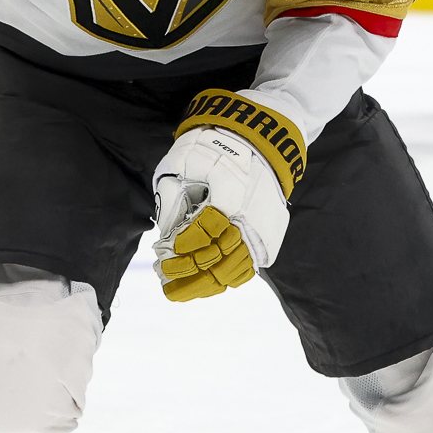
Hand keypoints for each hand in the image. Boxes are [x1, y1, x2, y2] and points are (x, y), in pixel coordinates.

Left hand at [151, 128, 290, 301]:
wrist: (258, 142)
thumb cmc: (214, 149)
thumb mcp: (185, 160)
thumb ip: (174, 195)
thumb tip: (167, 235)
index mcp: (233, 192)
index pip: (207, 229)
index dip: (186, 242)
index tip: (167, 250)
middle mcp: (251, 216)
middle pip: (219, 258)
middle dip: (188, 272)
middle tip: (164, 278)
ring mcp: (262, 231)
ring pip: (232, 270)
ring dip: (203, 284)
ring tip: (177, 290)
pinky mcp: (268, 238)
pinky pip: (247, 270)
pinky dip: (225, 280)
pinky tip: (204, 285)